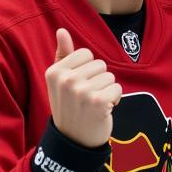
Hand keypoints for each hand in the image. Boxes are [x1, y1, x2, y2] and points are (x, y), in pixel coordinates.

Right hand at [44, 28, 121, 147]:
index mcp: (54, 72)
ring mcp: (81, 90)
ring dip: (107, 91)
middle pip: (100, 64)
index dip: (87, 70)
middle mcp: (65, 80)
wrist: (74, 140)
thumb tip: (61, 30)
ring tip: (93, 105)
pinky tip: (102, 111)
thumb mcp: (60, 81)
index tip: (78, 86)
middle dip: (98, 80)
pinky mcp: (98, 101)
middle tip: (86, 98)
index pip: (86, 54)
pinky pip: (118, 88)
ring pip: (110, 77)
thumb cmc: (70, 106)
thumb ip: (63, 55)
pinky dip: (115, 99)